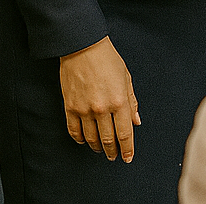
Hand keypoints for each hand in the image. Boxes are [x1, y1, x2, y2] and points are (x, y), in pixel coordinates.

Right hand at [59, 36, 139, 161]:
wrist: (83, 48)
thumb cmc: (108, 60)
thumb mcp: (127, 78)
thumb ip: (132, 102)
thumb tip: (136, 121)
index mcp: (119, 101)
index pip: (125, 133)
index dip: (127, 148)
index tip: (128, 157)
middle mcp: (102, 109)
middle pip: (108, 139)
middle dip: (112, 151)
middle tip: (114, 157)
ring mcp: (84, 110)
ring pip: (91, 138)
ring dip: (97, 147)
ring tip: (101, 150)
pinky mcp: (69, 107)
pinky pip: (74, 130)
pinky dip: (79, 139)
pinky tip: (84, 141)